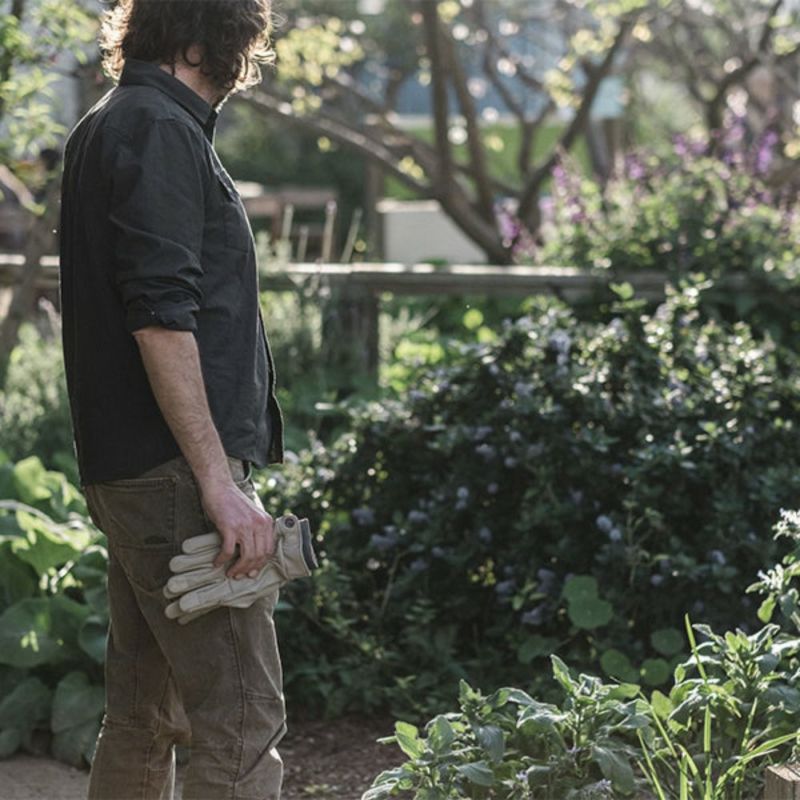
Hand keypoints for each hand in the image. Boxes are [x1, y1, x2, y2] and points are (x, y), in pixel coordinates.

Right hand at [163, 516, 318, 623]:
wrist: (218, 487)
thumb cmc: (232, 502)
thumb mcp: (251, 514)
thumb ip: (255, 529)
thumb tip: (252, 552)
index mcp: (266, 521)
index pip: (269, 549)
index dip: (261, 564)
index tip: (252, 571)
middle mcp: (259, 524)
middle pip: (259, 555)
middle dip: (250, 569)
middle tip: (240, 575)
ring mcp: (245, 526)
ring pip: (247, 556)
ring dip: (238, 568)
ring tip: (230, 573)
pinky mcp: (230, 527)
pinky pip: (229, 551)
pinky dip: (223, 560)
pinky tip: (217, 562)